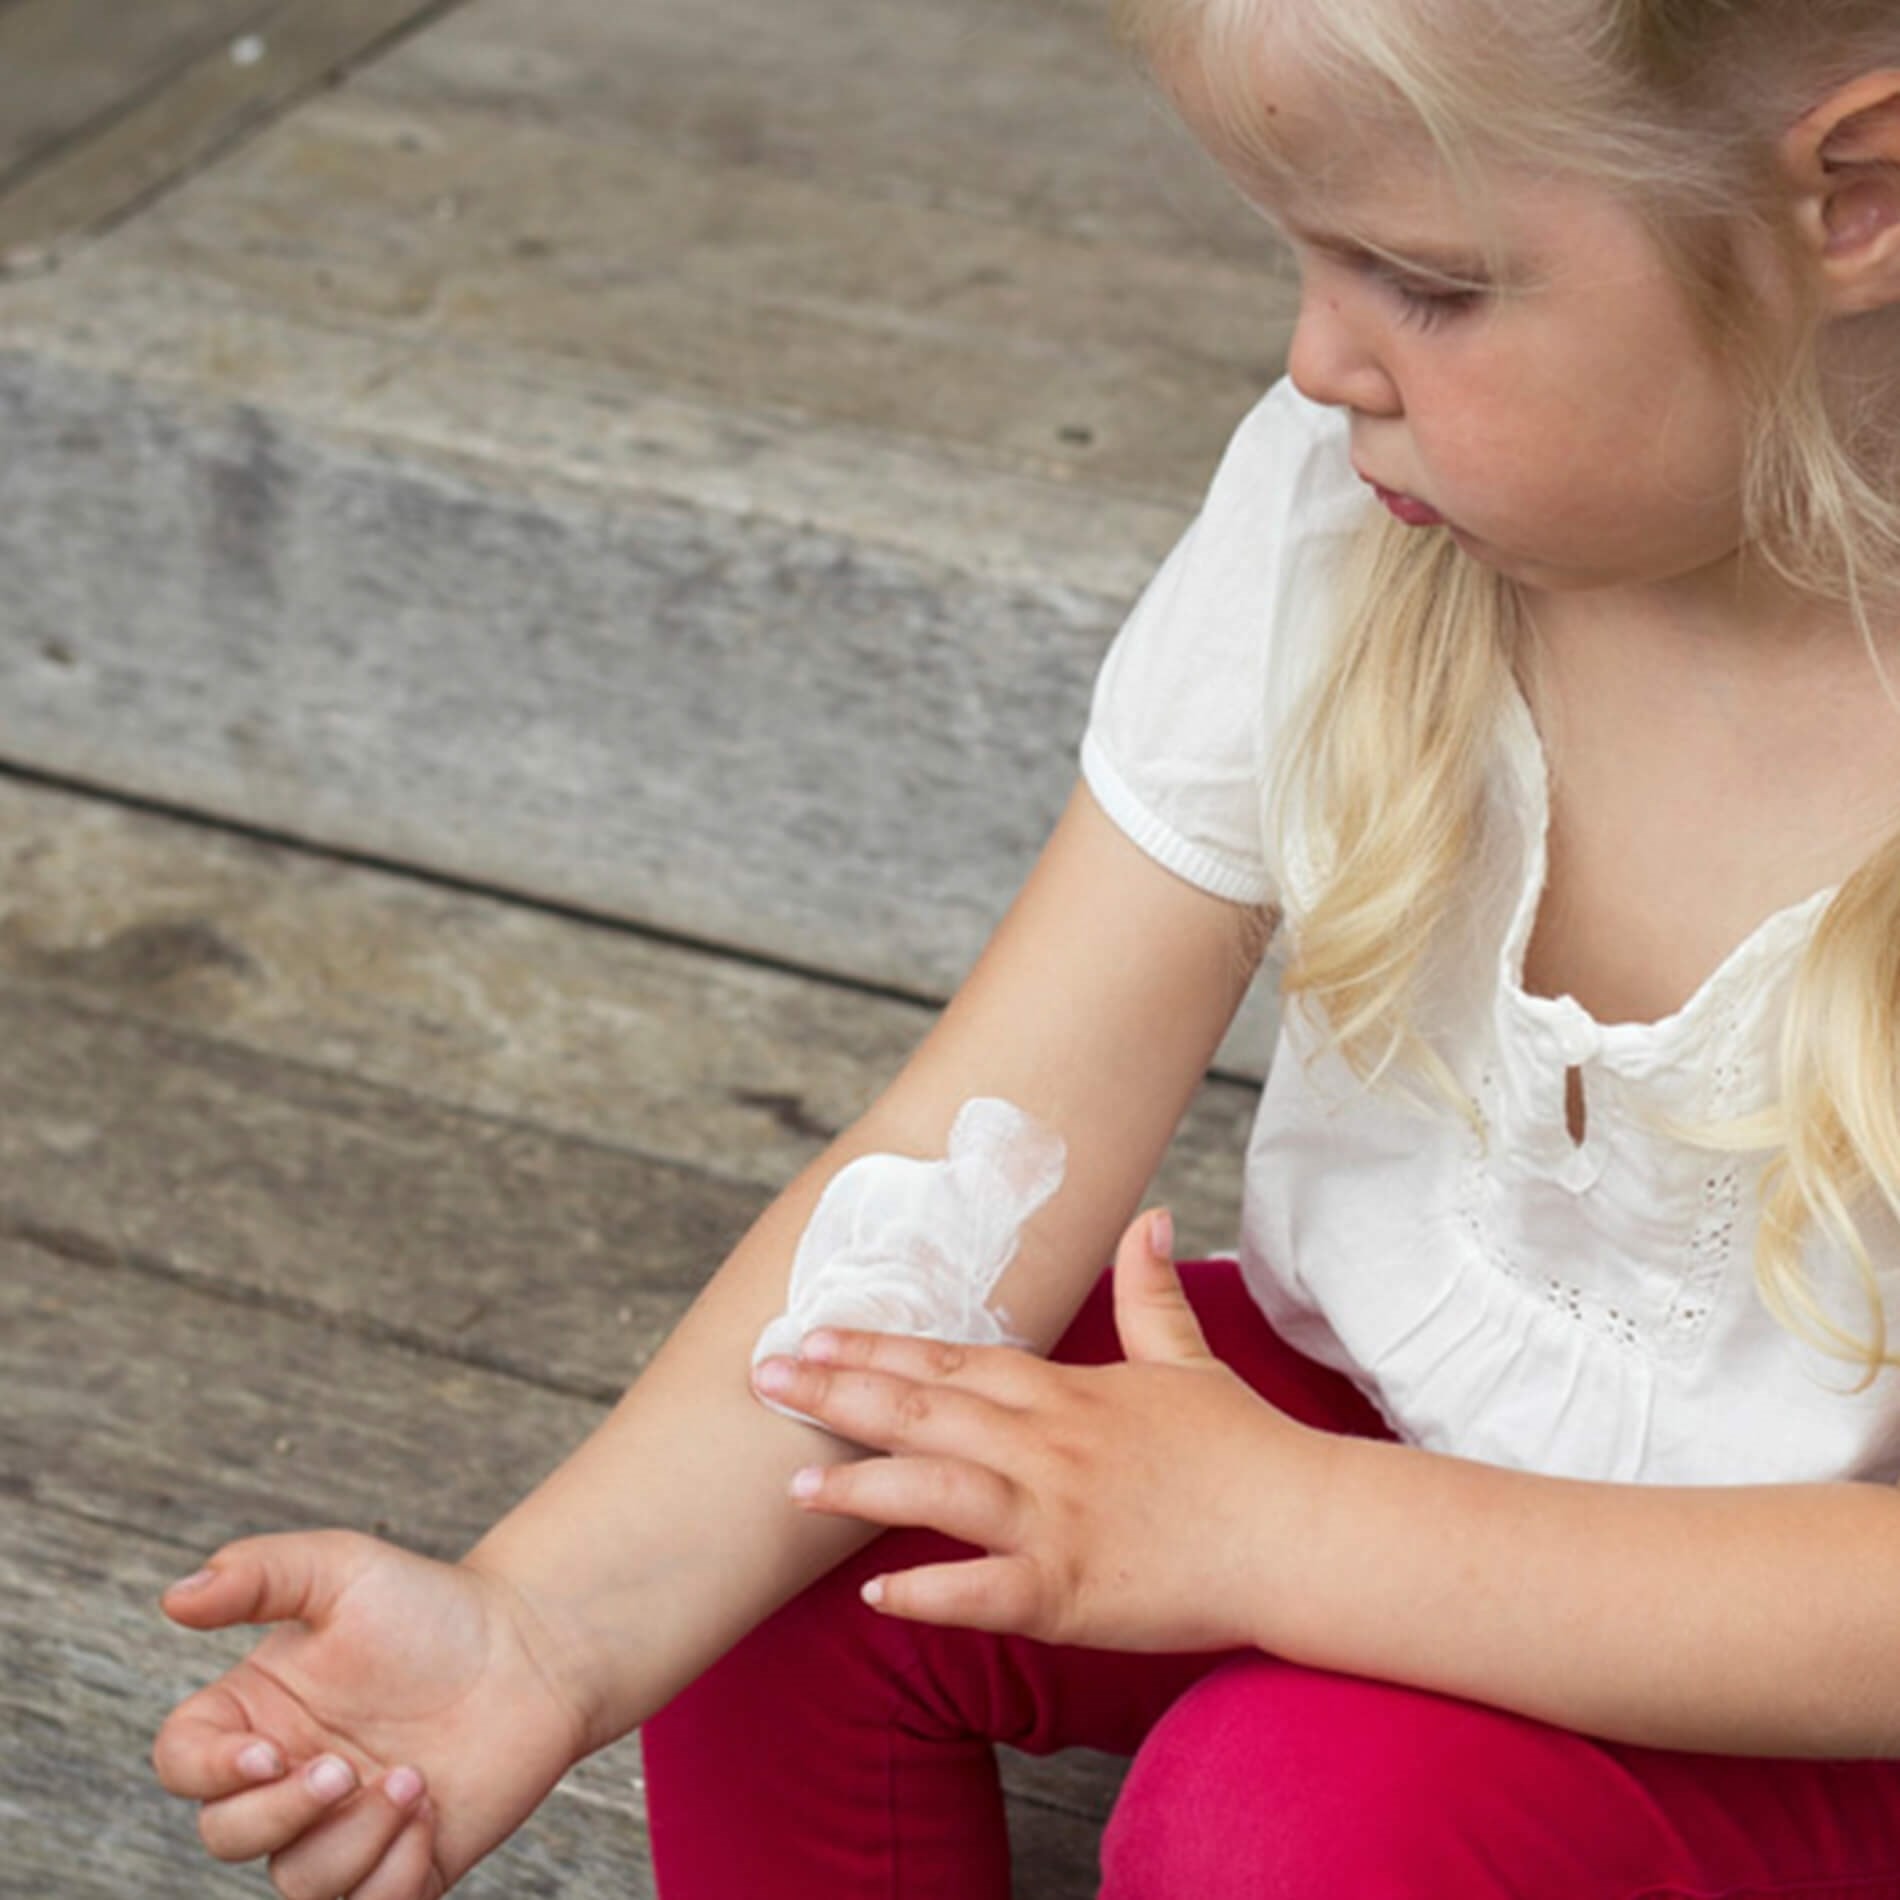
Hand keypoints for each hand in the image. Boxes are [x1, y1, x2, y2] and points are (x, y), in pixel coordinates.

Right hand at [151, 1529, 590, 1898]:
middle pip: (227, 1836)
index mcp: (259, 1713)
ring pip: (299, 1882)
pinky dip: (393, 1878)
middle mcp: (288, 1778)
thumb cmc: (432, 1606)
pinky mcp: (400, 1865)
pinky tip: (432, 1815)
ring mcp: (342, 1827)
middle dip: (283, 1813)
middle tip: (348, 1765)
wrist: (533, 1650)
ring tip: (414, 1780)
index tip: (269, 1752)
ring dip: (353, 1841)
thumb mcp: (342, 1568)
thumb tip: (174, 1597)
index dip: (207, 1772)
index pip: (183, 1762)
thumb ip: (259, 1573)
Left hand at [750, 1208, 1335, 1653]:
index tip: (812, 1330)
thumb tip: (1148, 1216)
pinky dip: (929, 1594)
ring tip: (794, 1482)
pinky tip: (875, 1596)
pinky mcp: (1073, 1590)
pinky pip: (986, 1592)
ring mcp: (1058, 1518)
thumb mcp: (1188, 1357)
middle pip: (927, 1409)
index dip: (878, 1343)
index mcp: (1066, 1392)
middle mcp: (1050, 1446)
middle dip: (840, 1391)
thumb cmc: (1243, 1449)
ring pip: (939, 1491)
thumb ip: (1149, 1290)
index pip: (953, 1357)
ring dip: (862, 1485)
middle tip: (765, 1376)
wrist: (1303, 1529)